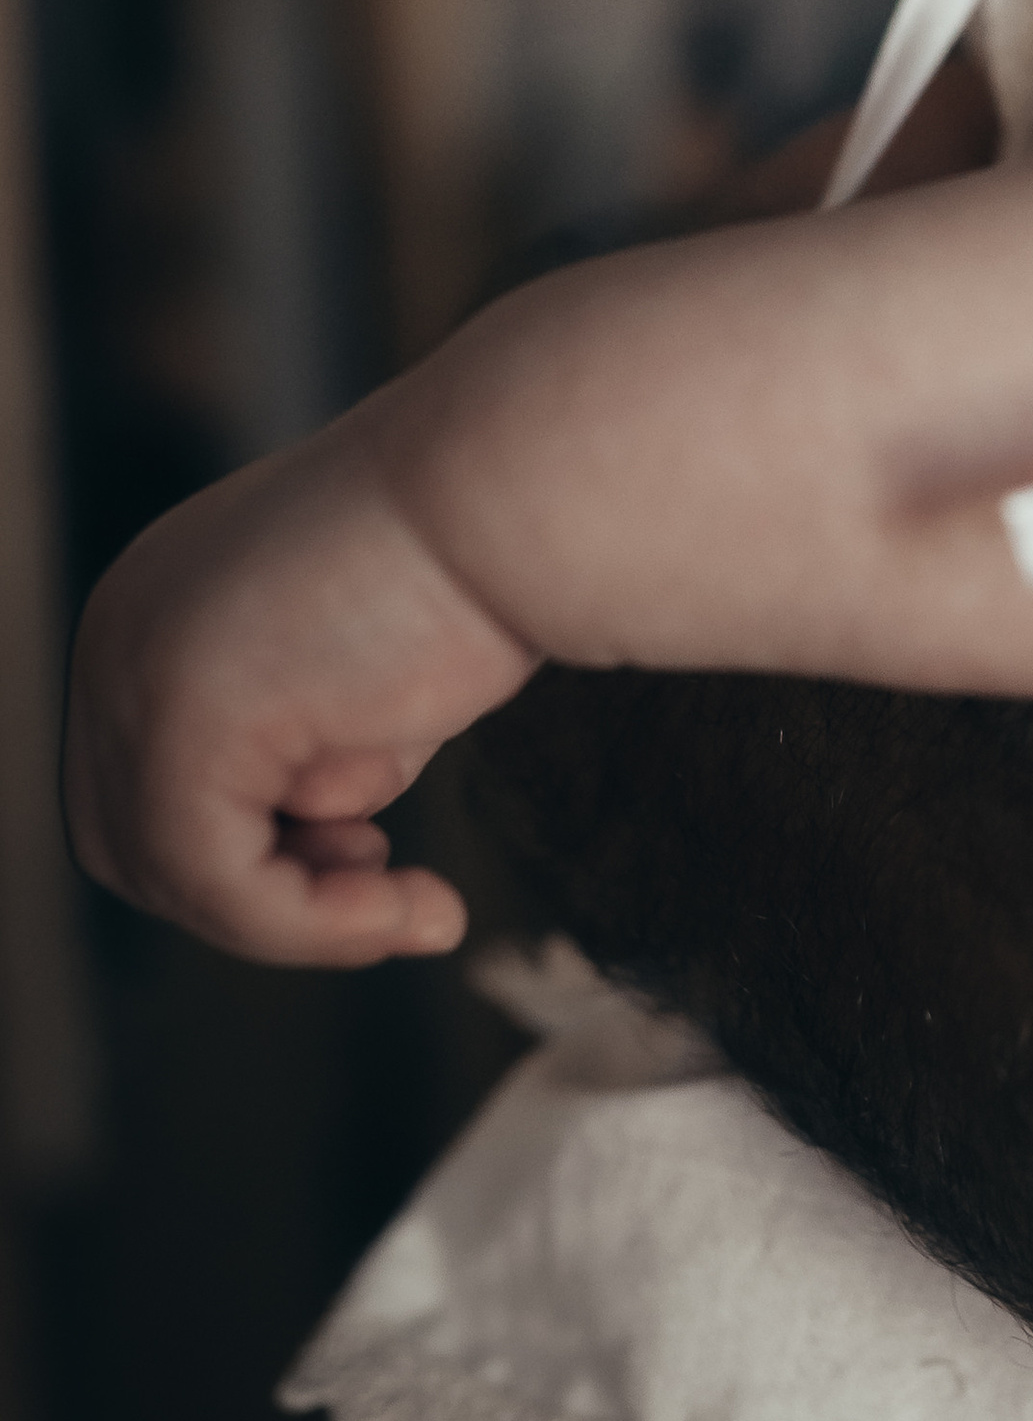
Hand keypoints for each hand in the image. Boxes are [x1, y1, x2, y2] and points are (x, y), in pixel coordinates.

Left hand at [63, 416, 526, 962]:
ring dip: (301, 920)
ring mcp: (137, 672)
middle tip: (382, 885)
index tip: (374, 853)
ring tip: (416, 909)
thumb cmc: (485, 568)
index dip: (249, 849)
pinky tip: (427, 909)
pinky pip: (221, 884)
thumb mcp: (365, 673)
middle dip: (259, 888)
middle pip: (133, 837)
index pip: (145, 782)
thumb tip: (317, 841)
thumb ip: (315, 744)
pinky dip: (317, 926)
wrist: (522, 493)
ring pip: (173, 872)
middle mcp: (123, 630)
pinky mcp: (183, 723)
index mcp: (157, 602)